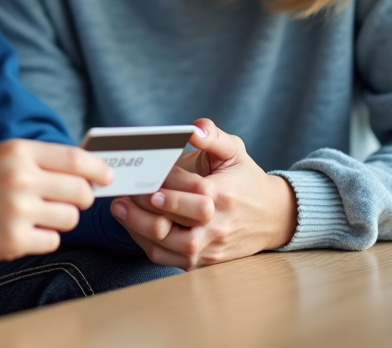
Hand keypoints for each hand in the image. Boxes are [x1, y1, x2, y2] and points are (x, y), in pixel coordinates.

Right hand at [0, 139, 113, 262]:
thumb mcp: (0, 156)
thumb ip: (40, 161)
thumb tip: (86, 172)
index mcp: (18, 152)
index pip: (76, 158)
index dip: (98, 169)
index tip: (107, 177)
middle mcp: (20, 179)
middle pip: (81, 192)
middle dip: (82, 198)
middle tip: (70, 200)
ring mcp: (17, 212)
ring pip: (69, 219)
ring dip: (60, 219)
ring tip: (36, 215)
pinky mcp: (13, 242)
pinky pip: (52, 242)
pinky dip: (44, 238)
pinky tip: (22, 231)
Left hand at [110, 119, 296, 268]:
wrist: (272, 218)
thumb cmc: (245, 180)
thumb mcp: (235, 151)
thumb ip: (214, 136)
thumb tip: (193, 129)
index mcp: (224, 195)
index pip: (190, 190)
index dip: (165, 183)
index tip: (145, 174)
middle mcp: (217, 226)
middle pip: (174, 222)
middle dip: (146, 205)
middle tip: (125, 191)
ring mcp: (209, 248)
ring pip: (165, 244)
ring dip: (137, 226)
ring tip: (119, 207)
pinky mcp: (201, 262)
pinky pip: (165, 257)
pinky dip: (143, 241)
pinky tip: (131, 223)